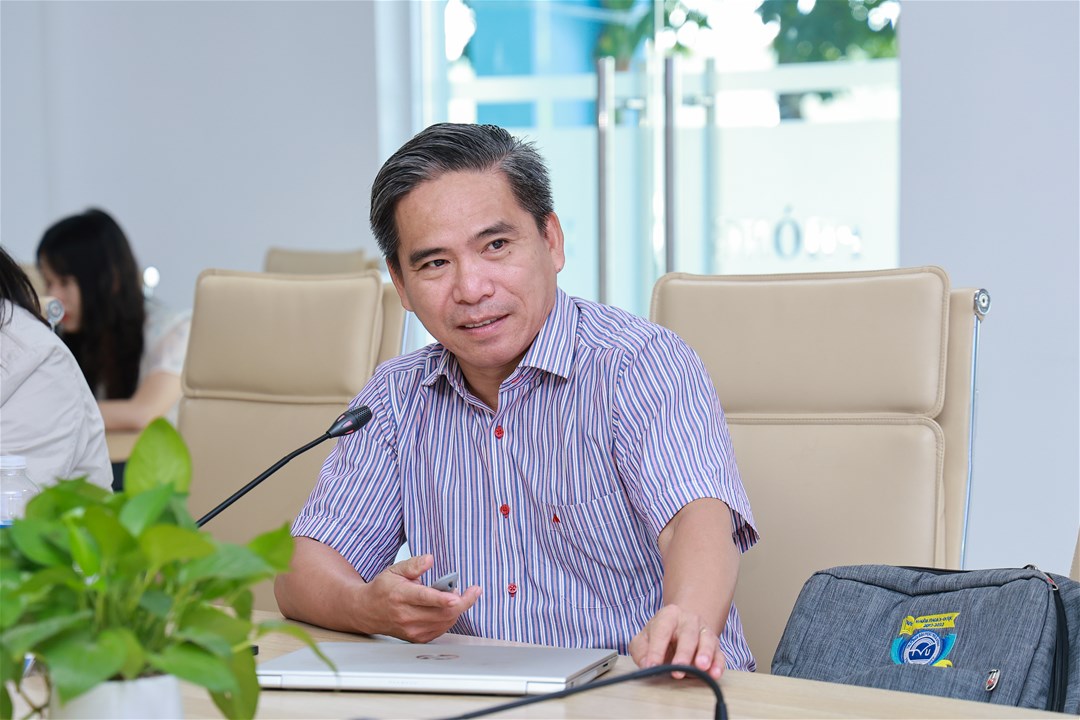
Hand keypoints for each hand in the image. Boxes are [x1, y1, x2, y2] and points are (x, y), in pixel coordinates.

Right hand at [360, 554, 481, 642]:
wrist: (367, 611)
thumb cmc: (383, 588)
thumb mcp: (395, 570)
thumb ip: (414, 565)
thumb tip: (430, 559)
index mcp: (400, 596)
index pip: (424, 598)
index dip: (443, 598)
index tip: (458, 596)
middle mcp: (406, 615)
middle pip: (441, 612)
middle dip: (463, 602)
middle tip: (474, 590)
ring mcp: (411, 629)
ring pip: (444, 621)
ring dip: (457, 608)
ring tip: (457, 595)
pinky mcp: (416, 637)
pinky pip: (441, 629)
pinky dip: (450, 617)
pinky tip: (449, 607)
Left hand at [629, 604, 725, 679]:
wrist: (681, 627)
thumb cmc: (660, 635)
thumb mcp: (644, 639)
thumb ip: (640, 650)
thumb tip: (646, 665)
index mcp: (668, 616)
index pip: (661, 631)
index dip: (656, 649)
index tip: (652, 666)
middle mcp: (689, 620)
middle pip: (687, 634)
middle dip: (683, 652)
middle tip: (678, 668)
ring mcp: (704, 631)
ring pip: (707, 641)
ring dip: (705, 654)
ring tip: (701, 666)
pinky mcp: (715, 645)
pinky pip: (719, 654)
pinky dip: (718, 664)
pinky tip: (714, 673)